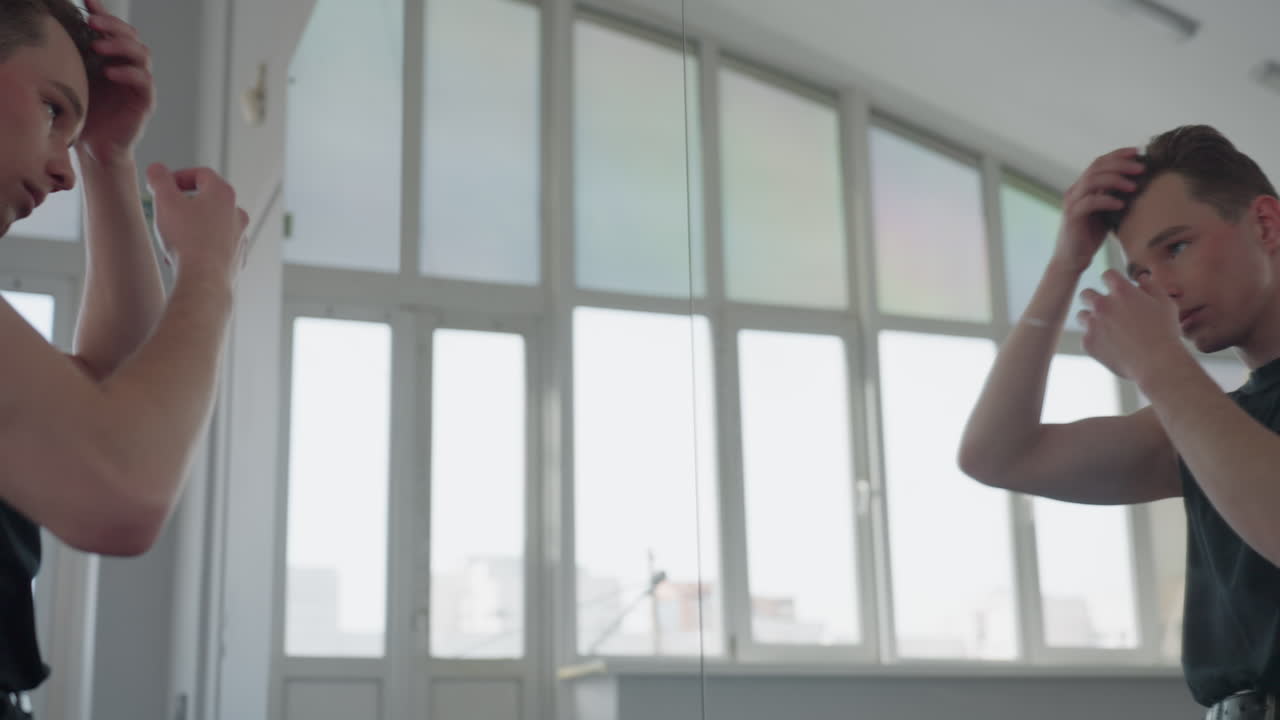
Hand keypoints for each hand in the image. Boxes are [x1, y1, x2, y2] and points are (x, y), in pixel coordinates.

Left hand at [76, 0, 155, 164]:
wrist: (94, 146)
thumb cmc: (85, 111)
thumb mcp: (77, 76)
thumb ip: (77, 52)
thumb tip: (63, 25)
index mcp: (114, 57)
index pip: (115, 29)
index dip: (104, 13)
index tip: (87, 2)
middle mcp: (130, 66)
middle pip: (131, 36)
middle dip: (112, 26)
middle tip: (91, 22)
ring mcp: (140, 83)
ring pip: (142, 54)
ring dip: (121, 46)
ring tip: (98, 47)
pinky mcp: (145, 102)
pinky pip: (144, 81)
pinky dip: (128, 74)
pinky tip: (109, 72)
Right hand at [145, 164, 249, 281]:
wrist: (203, 280)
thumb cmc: (187, 240)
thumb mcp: (164, 201)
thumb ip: (159, 179)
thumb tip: (157, 169)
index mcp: (223, 194)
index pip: (201, 174)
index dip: (179, 176)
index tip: (163, 186)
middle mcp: (237, 214)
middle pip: (208, 200)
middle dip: (184, 203)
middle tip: (166, 211)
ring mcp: (240, 237)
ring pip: (212, 225)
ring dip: (192, 226)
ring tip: (172, 237)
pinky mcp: (237, 258)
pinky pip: (216, 247)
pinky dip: (201, 246)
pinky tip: (184, 256)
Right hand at [1053, 148, 1144, 273]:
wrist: (1072, 260)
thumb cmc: (1089, 237)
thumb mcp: (1105, 212)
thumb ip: (1113, 196)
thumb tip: (1138, 184)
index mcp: (1082, 187)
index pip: (1099, 162)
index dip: (1118, 154)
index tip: (1138, 152)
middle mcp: (1075, 191)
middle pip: (1097, 167)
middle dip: (1121, 164)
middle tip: (1141, 168)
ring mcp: (1072, 203)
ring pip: (1092, 181)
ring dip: (1115, 180)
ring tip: (1133, 186)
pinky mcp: (1072, 217)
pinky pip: (1090, 202)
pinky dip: (1107, 200)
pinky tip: (1121, 204)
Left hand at [1078, 270, 1185, 381]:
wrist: (1157, 363)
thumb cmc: (1165, 331)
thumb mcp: (1165, 303)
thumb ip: (1151, 286)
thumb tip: (1141, 278)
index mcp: (1121, 291)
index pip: (1107, 275)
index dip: (1113, 281)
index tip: (1117, 289)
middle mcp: (1102, 304)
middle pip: (1086, 294)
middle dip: (1094, 299)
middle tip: (1106, 309)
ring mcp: (1093, 324)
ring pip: (1082, 315)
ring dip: (1091, 319)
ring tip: (1107, 328)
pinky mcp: (1088, 343)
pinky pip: (1085, 336)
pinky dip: (1095, 339)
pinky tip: (1110, 345)